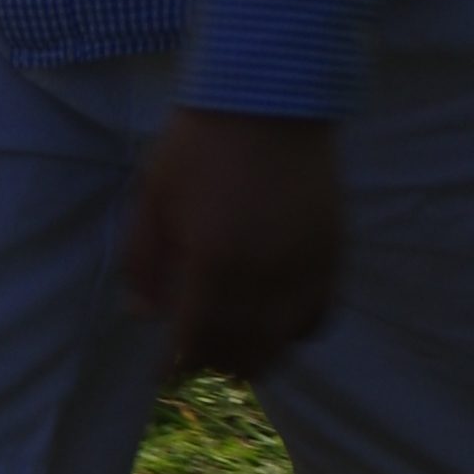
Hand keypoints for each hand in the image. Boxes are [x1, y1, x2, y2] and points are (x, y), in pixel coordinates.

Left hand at [120, 107, 342, 385]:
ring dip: (253, 358)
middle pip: (241, 353)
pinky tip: (274, 324)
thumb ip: (143, 260)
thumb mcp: (154, 195)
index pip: (195, 341)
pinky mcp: (331, 258)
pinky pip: (316, 318)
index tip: (161, 374)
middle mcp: (264, 279)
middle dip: (212, 366)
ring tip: (231, 352)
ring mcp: (304, 270)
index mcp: (214, 264)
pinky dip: (294, 333)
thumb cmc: (199, 143)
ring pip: (281, 345)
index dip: (176, 366)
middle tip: (193, 361)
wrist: (267, 99)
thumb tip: (141, 314)